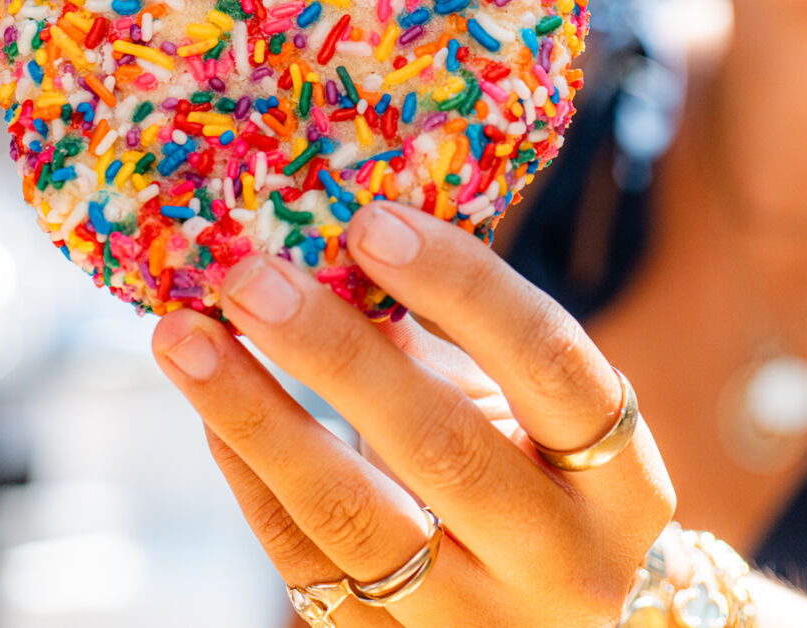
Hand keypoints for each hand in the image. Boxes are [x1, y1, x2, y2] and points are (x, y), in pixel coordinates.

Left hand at [152, 200, 675, 625]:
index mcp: (622, 479)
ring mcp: (481, 626)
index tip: (370, 220)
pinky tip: (211, 412)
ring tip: (184, 337)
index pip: (551, 362)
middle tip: (248, 275)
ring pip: (357, 519)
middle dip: (334, 350)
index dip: (461, 284)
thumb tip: (342, 231)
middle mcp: (566, 562)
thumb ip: (457, 338)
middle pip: (443, 444)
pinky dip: (251, 480)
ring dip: (258, 416)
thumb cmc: (541, 484)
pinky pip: (308, 571)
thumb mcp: (529, 414)